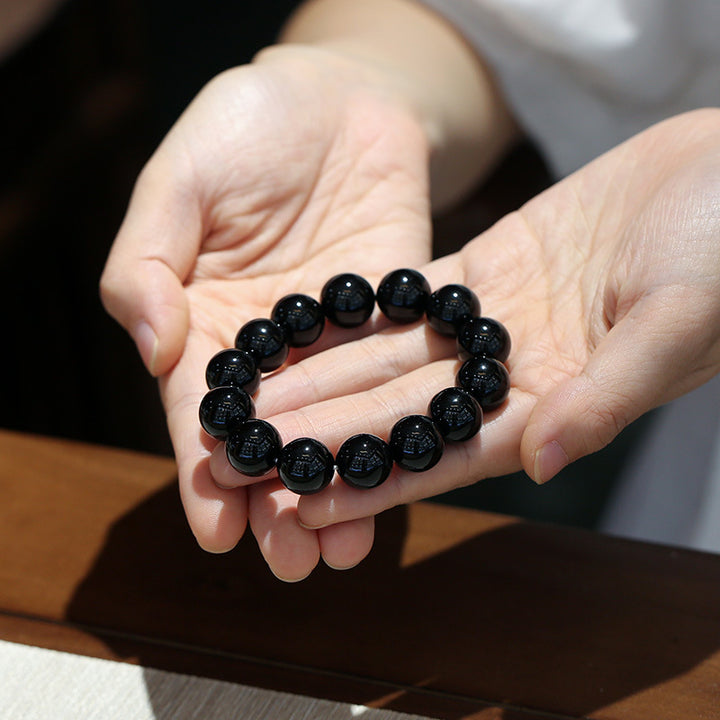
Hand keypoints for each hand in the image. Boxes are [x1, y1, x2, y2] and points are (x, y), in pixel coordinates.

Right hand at [100, 44, 432, 578]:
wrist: (336, 94)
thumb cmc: (243, 127)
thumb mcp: (179, 183)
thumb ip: (147, 260)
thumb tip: (154, 345)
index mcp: (210, 324)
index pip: (202, 415)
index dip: (207, 474)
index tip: (217, 530)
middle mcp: (276, 349)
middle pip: (274, 438)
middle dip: (280, 504)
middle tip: (295, 563)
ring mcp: (339, 340)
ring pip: (338, 425)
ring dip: (342, 486)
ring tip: (345, 551)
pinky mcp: (397, 318)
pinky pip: (397, 380)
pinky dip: (400, 427)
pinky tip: (405, 474)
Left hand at [234, 109, 719, 544]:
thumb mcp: (678, 320)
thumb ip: (607, 395)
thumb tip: (542, 461)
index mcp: (556, 403)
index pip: (447, 455)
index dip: (375, 481)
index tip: (306, 501)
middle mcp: (515, 373)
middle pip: (403, 411)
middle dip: (327, 433)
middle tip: (251, 451)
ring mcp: (498, 322)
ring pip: (396, 359)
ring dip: (328, 381)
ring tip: (258, 402)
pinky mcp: (490, 270)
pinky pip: (411, 300)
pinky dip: (360, 318)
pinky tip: (306, 330)